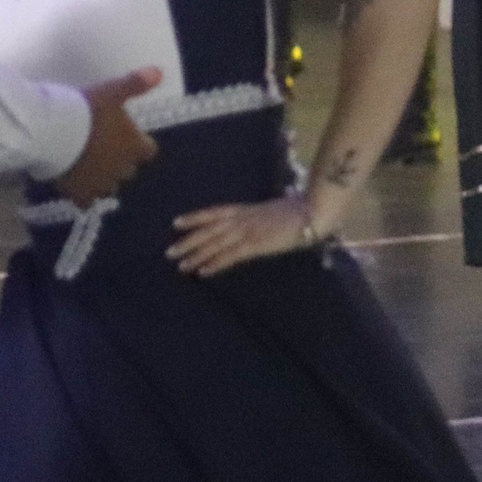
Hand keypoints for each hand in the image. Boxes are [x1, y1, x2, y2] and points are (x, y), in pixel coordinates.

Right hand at [54, 67, 160, 204]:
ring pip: (110, 187)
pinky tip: (76, 186)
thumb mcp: (111, 92)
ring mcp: (101, 184)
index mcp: (133, 146)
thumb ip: (135, 84)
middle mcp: (122, 169)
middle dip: (121, 162)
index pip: (148, 151)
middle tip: (105, 148)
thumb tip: (159, 72)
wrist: (53, 133)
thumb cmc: (86, 111)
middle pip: (129, 170)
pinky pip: (87, 201)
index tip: (128, 137)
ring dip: (104, 179)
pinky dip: (84, 195)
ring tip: (90, 166)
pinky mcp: (79, 193)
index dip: (139, 144)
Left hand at [168, 195, 322, 276]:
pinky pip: (229, 256)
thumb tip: (255, 221)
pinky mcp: (255, 245)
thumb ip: (260, 216)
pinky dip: (214, 264)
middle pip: (208, 230)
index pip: (213, 212)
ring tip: (180, 265)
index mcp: (245, 209)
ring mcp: (247, 231)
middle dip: (187, 241)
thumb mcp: (273, 210)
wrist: (312, 211)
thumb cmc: (299, 211)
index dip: (194, 217)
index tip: (176, 223)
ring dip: (195, 256)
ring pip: (214, 244)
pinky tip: (202, 272)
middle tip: (169, 252)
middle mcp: (241, 219)